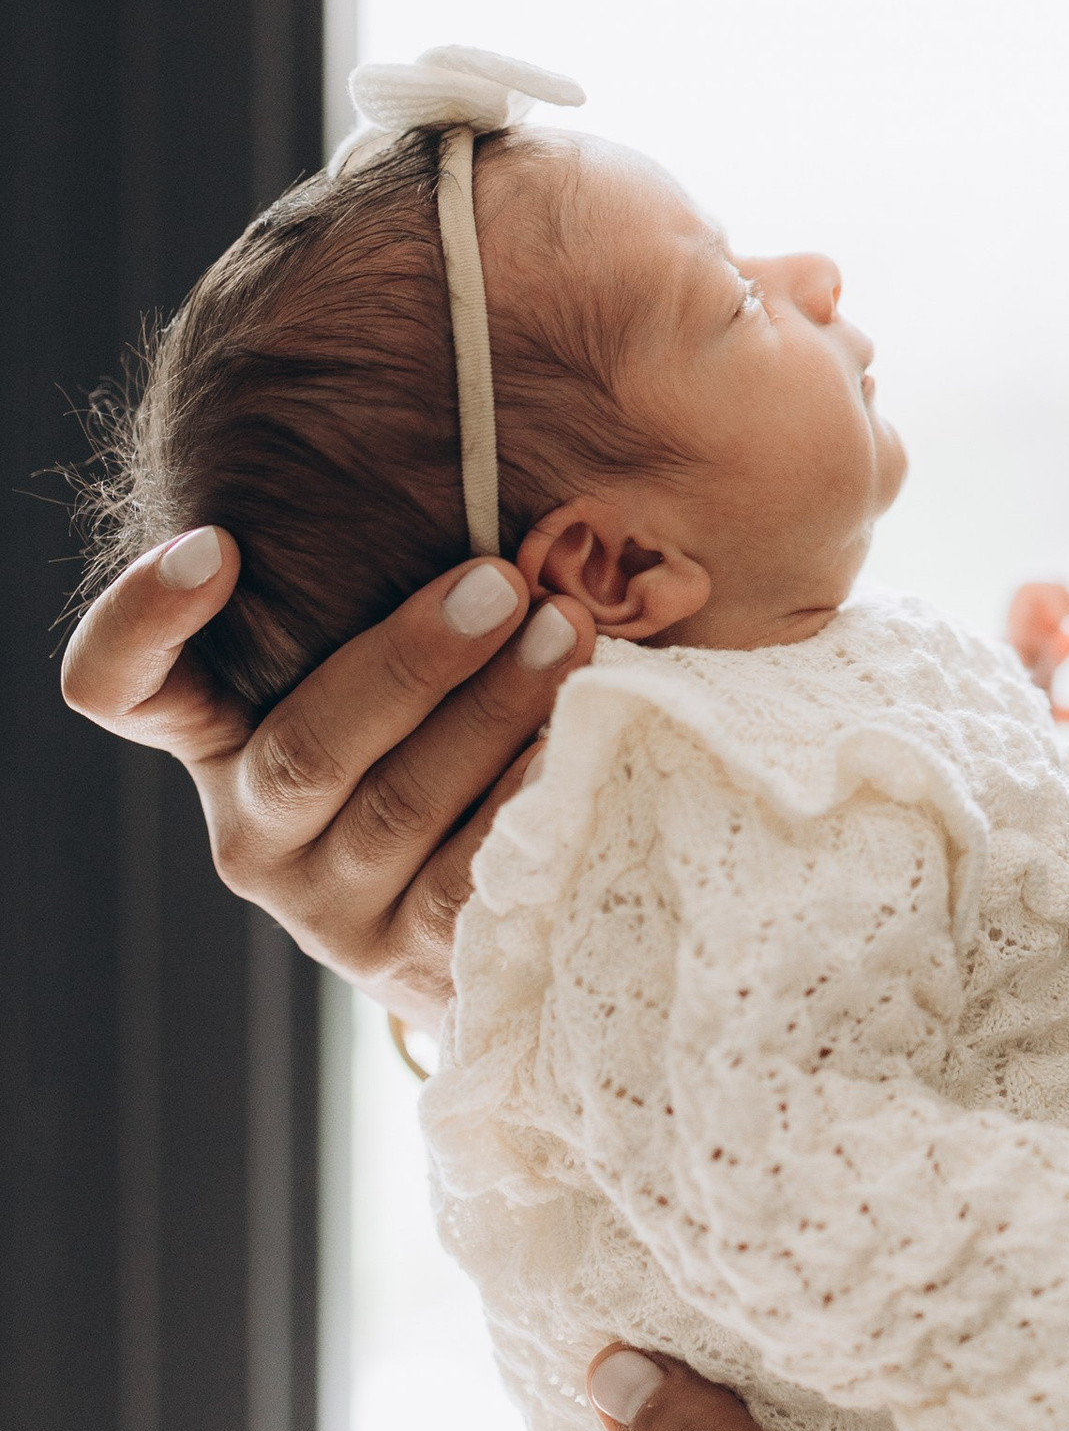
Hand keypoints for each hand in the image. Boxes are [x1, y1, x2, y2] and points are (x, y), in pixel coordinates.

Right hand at [59, 528, 594, 1021]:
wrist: (493, 905)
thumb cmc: (442, 723)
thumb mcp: (391, 659)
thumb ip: (387, 585)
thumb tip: (475, 472)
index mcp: (220, 736)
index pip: (123, 687)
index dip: (144, 620)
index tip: (217, 544)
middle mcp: (254, 828)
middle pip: (301, 750)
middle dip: (410, 660)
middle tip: (500, 582)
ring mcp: (328, 907)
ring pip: (398, 809)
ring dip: (492, 713)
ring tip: (567, 633)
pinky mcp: (411, 958)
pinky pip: (470, 877)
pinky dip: (527, 797)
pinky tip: (582, 736)